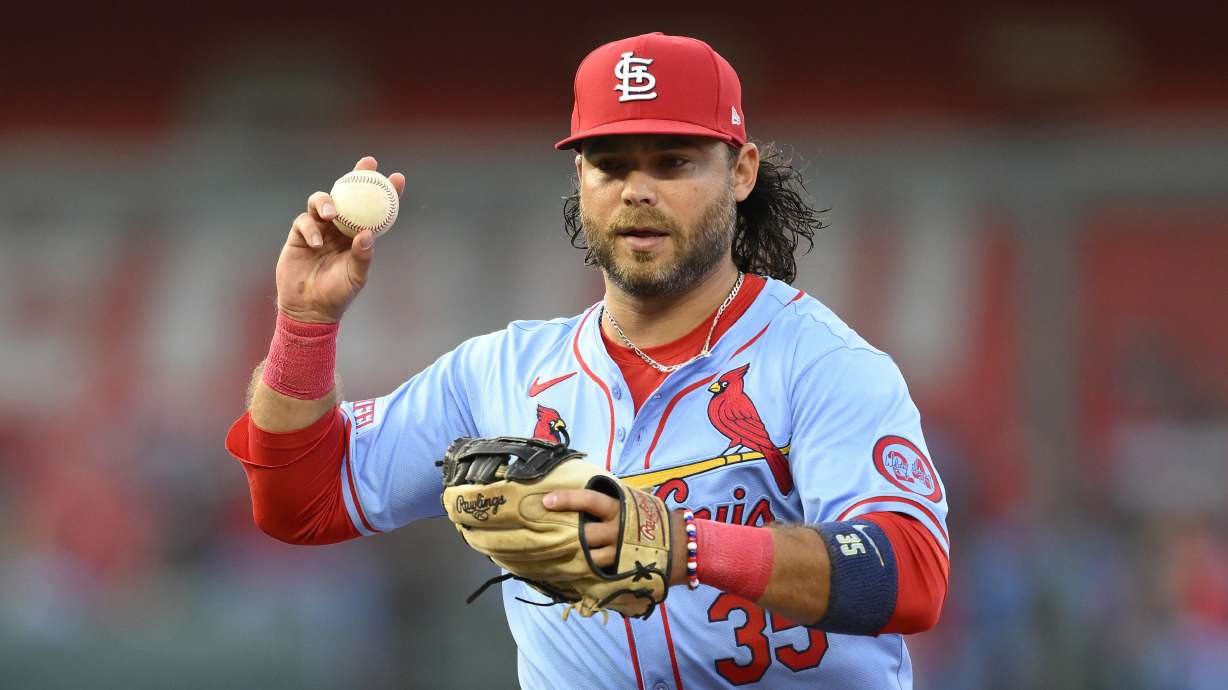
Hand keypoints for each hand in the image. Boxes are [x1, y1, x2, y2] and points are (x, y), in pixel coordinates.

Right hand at [276, 156, 406, 322]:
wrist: (309, 309)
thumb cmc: (338, 294)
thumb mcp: (356, 277)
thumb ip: (363, 256)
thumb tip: (368, 234)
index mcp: (358, 235)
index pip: (374, 209)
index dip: (386, 192)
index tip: (397, 177)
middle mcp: (339, 228)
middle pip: (348, 195)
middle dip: (357, 176)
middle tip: (367, 164)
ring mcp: (318, 229)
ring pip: (321, 201)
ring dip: (326, 201)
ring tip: (331, 213)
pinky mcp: (299, 235)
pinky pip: (304, 222)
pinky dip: (310, 229)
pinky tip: (316, 244)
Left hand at [544, 488, 687, 585]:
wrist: (679, 546)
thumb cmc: (649, 518)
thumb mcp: (633, 502)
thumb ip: (609, 500)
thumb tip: (579, 492)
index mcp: (619, 510)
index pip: (590, 501)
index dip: (568, 500)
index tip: (546, 500)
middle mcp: (617, 532)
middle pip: (584, 535)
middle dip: (564, 534)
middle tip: (541, 532)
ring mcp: (618, 555)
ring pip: (587, 559)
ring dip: (568, 557)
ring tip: (544, 557)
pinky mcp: (619, 572)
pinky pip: (595, 574)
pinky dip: (579, 573)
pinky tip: (562, 573)